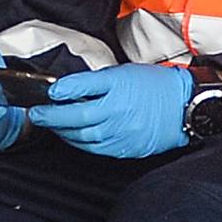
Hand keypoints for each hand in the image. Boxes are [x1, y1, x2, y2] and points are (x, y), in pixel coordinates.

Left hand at [28, 62, 191, 159]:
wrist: (185, 107)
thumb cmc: (156, 86)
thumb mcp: (123, 72)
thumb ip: (92, 80)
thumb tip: (62, 88)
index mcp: (117, 92)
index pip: (79, 91)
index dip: (58, 94)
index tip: (45, 95)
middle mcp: (118, 115)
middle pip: (75, 119)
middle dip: (51, 117)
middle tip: (37, 114)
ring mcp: (121, 135)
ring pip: (82, 138)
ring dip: (63, 132)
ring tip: (53, 125)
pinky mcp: (125, 149)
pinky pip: (95, 149)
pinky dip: (80, 144)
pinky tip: (75, 137)